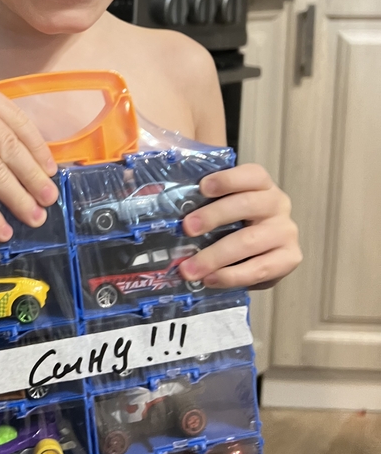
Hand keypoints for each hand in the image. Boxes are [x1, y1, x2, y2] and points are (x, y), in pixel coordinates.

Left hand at [179, 163, 301, 289]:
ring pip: (249, 240)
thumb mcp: (223, 206)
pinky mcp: (290, 258)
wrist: (264, 254)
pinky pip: (259, 268)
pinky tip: (211, 279)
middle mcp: (278, 203)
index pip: (251, 174)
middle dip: (213, 216)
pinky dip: (232, 276)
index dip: (227, 179)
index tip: (202, 187)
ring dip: (215, 256)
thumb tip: (163, 201)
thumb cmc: (236, 224)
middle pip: (247, 205)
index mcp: (262, 184)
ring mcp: (286, 231)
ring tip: (189, 269)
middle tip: (186, 228)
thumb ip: (203, 200)